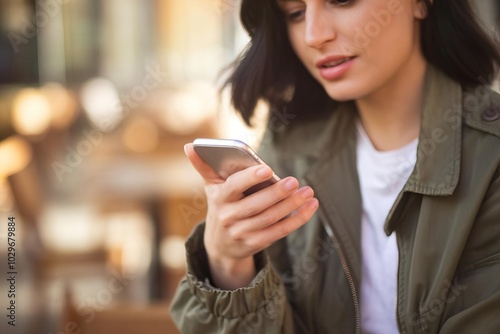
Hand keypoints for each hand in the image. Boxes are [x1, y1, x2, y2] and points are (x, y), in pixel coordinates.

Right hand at [184, 143, 318, 288]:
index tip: (267, 169)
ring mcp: (242, 233)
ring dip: (291, 206)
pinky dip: (297, 219)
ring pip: (270, 219)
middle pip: (256, 205)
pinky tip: (310, 206)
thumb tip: (189, 146)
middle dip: (277, 193)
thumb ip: (204, 166)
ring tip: (308, 192)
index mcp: (219, 199)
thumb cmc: (221, 206)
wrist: (219, 245)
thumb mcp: (211, 188)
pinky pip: (279, 232)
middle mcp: (228, 218)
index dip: (249, 178)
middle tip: (294, 181)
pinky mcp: (255, 244)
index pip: (233, 187)